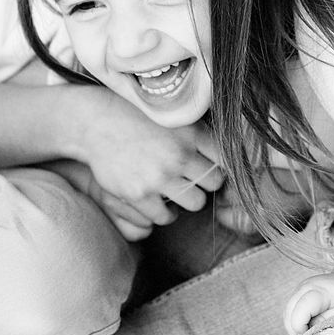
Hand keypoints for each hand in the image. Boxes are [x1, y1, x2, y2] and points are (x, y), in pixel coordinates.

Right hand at [60, 85, 224, 240]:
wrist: (98, 123)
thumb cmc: (141, 119)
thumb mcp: (174, 117)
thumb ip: (201, 135)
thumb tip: (234, 153)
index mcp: (191, 133)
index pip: (226, 160)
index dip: (219, 166)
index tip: (210, 167)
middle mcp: (179, 154)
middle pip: (214, 185)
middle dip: (205, 184)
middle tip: (192, 180)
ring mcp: (159, 176)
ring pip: (195, 203)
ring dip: (188, 201)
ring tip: (176, 192)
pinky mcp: (139, 194)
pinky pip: (165, 216)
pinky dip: (164, 213)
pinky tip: (158, 201)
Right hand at [284, 272, 333, 334]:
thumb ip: (325, 324)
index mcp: (318, 291)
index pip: (297, 314)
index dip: (300, 329)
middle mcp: (305, 287)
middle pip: (289, 314)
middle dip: (296, 329)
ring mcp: (300, 288)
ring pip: (287, 313)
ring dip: (296, 326)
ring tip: (312, 330)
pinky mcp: (299, 292)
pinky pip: (291, 311)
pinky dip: (297, 321)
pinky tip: (310, 325)